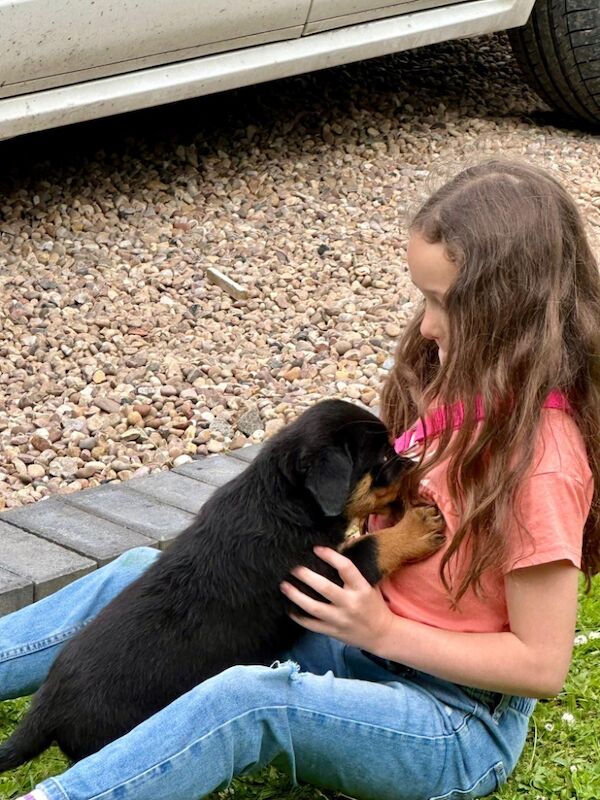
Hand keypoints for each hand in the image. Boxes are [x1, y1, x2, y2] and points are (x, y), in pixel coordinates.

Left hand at [280, 546, 394, 652]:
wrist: (381, 635)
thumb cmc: (373, 605)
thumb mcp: (369, 585)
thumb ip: (353, 571)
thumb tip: (339, 546)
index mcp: (361, 588)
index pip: (346, 568)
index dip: (330, 556)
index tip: (316, 548)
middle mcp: (350, 603)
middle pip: (324, 587)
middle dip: (306, 576)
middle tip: (293, 568)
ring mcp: (340, 619)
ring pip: (313, 607)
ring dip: (296, 595)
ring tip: (284, 585)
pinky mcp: (332, 631)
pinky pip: (311, 624)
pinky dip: (298, 616)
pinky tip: (288, 608)